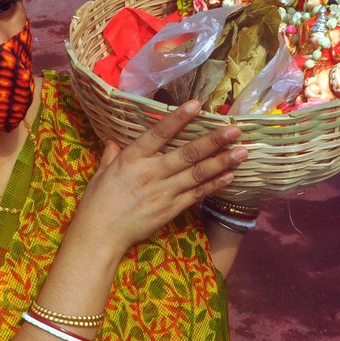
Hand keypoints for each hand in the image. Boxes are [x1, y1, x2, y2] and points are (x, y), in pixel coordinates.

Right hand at [72, 100, 247, 258]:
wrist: (100, 235)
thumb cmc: (97, 202)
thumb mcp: (101, 172)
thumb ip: (112, 154)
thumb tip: (115, 140)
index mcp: (132, 159)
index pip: (159, 133)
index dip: (178, 118)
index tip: (197, 105)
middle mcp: (151, 173)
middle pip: (187, 154)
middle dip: (213, 141)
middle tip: (235, 130)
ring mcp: (163, 192)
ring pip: (197, 174)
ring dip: (221, 162)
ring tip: (242, 152)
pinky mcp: (170, 210)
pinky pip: (197, 195)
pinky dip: (214, 185)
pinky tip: (229, 176)